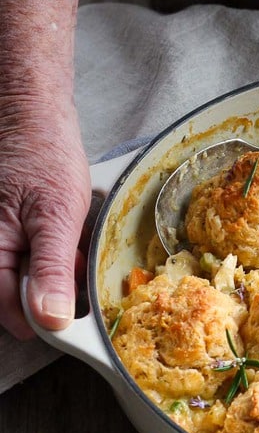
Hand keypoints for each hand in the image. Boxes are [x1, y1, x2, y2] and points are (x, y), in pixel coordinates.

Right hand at [0, 96, 90, 338]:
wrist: (33, 114)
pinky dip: (52, 251)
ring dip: (55, 269)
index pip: (8, 310)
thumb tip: (51, 318)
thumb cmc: (43, 153)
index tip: (75, 312)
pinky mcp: (7, 231)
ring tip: (72, 241)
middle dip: (52, 287)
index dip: (44, 316)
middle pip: (17, 295)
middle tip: (76, 261)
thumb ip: (52, 269)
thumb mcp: (57, 215)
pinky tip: (66, 233)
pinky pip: (29, 255)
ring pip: (26, 276)